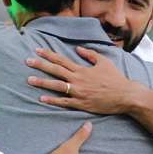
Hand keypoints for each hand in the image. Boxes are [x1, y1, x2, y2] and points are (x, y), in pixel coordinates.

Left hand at [26, 46, 147, 114]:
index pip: (61, 60)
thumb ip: (90, 54)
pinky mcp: (81, 104)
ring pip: (56, 86)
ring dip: (42, 82)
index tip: (37, 50)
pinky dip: (53, 100)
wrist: (125, 95)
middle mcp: (78, 79)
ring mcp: (78, 92)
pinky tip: (42, 99)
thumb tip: (78, 49)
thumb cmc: (115, 78)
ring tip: (29, 80)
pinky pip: (64, 102)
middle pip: (55, 71)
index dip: (48, 54)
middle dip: (40, 65)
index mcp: (82, 69)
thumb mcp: (104, 62)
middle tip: (27, 61)